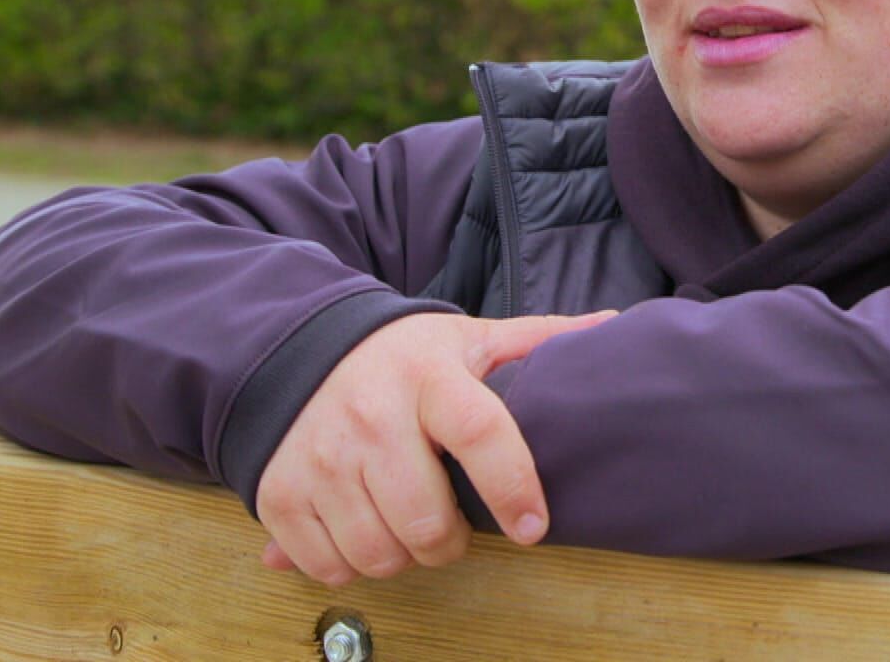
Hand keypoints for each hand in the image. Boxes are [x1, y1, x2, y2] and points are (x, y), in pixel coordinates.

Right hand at [255, 309, 616, 585]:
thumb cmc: (402, 357)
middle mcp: (370, 416)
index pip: (480, 432)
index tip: (534, 526)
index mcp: (427, 376)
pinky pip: (328, 564)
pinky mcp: (279, 493)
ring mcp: (319, 457)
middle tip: (452, 525)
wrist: (301, 351)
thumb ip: (537, 338)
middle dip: (451, 540)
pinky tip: (364, 531)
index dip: (513, 486)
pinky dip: (352, 565)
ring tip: (407, 524)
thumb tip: (610, 324)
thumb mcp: (468, 339)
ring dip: (404, 555)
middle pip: (425, 518)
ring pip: (379, 551)